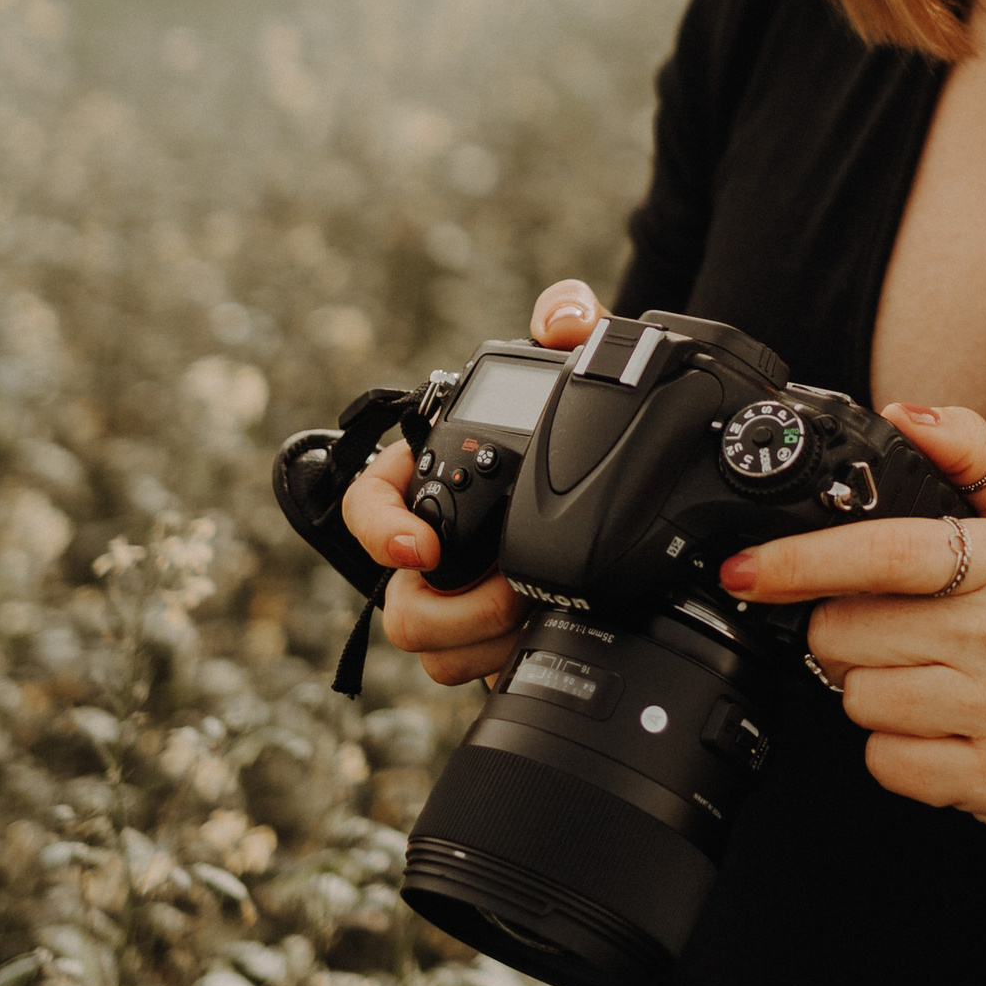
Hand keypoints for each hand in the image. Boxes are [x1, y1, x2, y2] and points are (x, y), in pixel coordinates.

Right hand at [341, 278, 603, 686]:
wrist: (617, 486)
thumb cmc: (572, 424)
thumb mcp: (579, 368)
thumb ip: (571, 324)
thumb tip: (564, 315)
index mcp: (429, 479)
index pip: (368, 507)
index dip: (380, 531)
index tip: (421, 549)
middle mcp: (429, 545)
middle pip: (397, 602)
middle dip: (453, 609)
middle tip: (516, 591)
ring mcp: (454, 596)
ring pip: (430, 648)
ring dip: (482, 641)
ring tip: (536, 613)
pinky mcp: (484, 637)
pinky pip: (468, 670)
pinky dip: (500, 662)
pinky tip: (543, 637)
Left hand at [718, 404, 985, 865]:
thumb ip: (970, 452)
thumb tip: (904, 414)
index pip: (887, 552)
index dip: (803, 559)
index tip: (749, 567)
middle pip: (847, 632)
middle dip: (845, 633)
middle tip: (892, 633)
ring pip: (859, 699)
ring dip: (870, 691)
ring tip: (922, 679)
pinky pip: (884, 761)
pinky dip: (894, 749)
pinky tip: (935, 727)